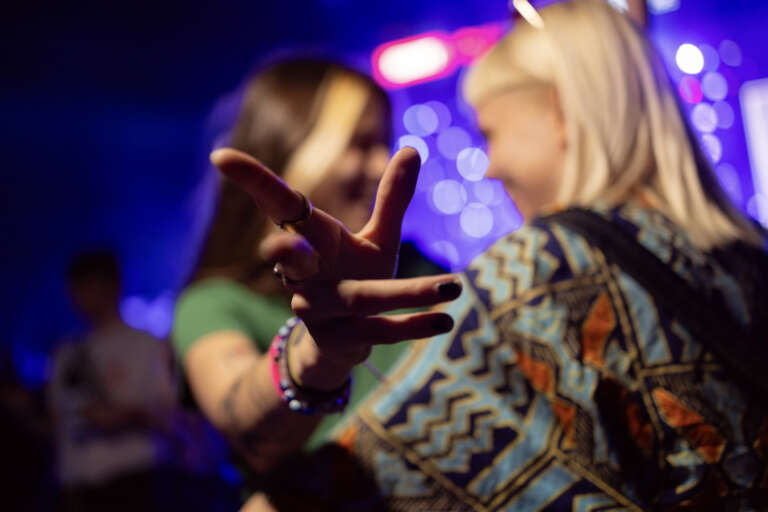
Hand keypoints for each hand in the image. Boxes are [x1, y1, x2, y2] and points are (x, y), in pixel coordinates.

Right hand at [211, 147, 461, 386]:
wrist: (339, 344)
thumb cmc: (353, 278)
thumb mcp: (374, 240)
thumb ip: (391, 200)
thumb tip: (413, 148)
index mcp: (313, 241)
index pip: (280, 207)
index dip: (253, 181)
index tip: (219, 156)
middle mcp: (306, 276)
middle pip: (291, 261)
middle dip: (284, 254)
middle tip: (277, 247)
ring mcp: (321, 311)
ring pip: (359, 299)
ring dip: (406, 292)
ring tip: (453, 286)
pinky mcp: (343, 340)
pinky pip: (380, 332)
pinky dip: (415, 325)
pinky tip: (447, 320)